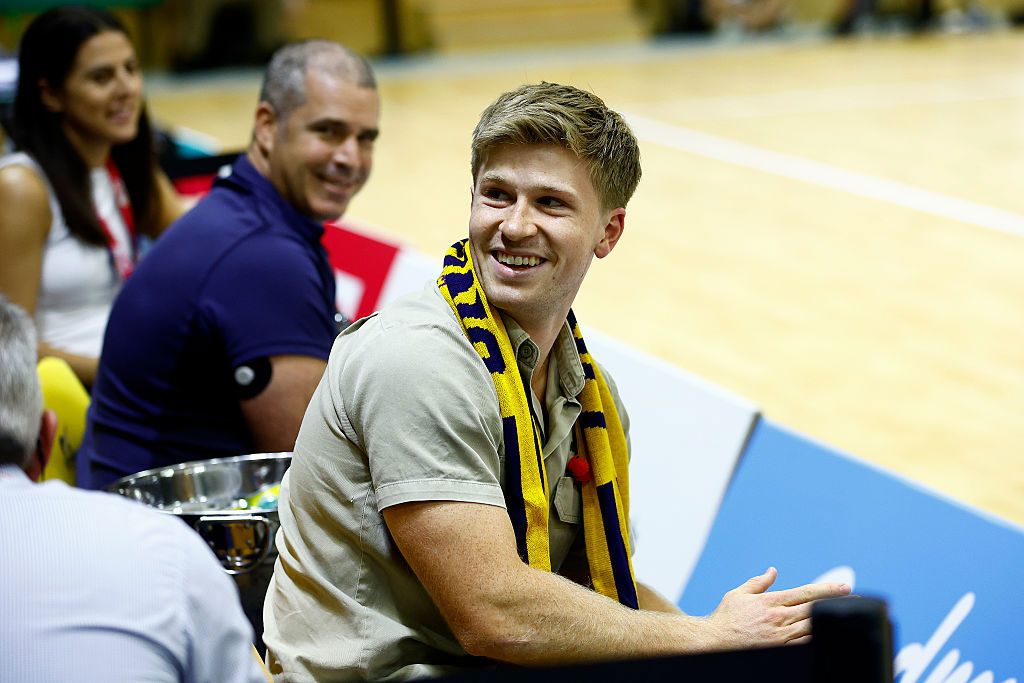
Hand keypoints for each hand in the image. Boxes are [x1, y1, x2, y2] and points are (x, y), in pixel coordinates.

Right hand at [705, 567, 851, 648]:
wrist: (713, 642)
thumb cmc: (725, 618)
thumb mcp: (738, 594)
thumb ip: (758, 582)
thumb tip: (773, 571)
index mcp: (771, 602)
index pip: (805, 593)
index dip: (827, 589)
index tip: (845, 586)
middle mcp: (779, 618)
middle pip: (815, 609)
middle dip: (836, 603)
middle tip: (854, 599)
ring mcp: (782, 637)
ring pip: (814, 627)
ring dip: (831, 621)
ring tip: (847, 616)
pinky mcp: (781, 651)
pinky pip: (806, 645)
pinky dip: (819, 640)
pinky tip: (831, 636)